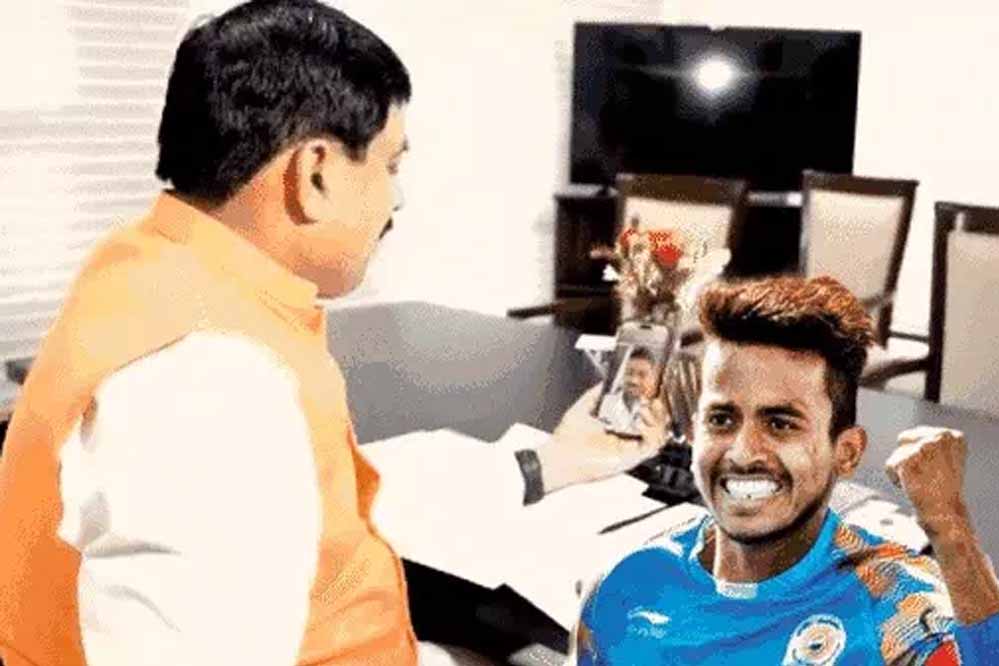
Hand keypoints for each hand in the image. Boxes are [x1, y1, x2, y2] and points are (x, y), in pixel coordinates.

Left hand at [535, 384, 667, 493]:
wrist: (561, 457)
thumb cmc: (567, 440)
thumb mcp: (584, 406)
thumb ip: (596, 393)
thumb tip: (606, 381)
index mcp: (617, 426)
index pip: (643, 413)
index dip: (650, 401)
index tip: (649, 390)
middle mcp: (626, 438)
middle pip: (657, 423)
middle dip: (659, 409)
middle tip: (653, 399)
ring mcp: (629, 449)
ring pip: (659, 435)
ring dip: (659, 419)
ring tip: (648, 409)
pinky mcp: (630, 458)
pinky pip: (652, 446)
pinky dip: (653, 433)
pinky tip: (642, 423)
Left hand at [885, 426, 968, 532]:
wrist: (944, 513)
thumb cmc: (942, 490)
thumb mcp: (945, 459)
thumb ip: (929, 442)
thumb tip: (897, 434)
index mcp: (953, 436)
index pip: (918, 434)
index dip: (920, 455)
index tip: (934, 471)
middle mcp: (940, 438)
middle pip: (904, 439)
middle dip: (908, 458)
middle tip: (925, 477)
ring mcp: (924, 448)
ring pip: (897, 454)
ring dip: (902, 469)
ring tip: (921, 483)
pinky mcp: (907, 461)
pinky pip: (890, 465)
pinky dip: (895, 478)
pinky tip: (912, 487)